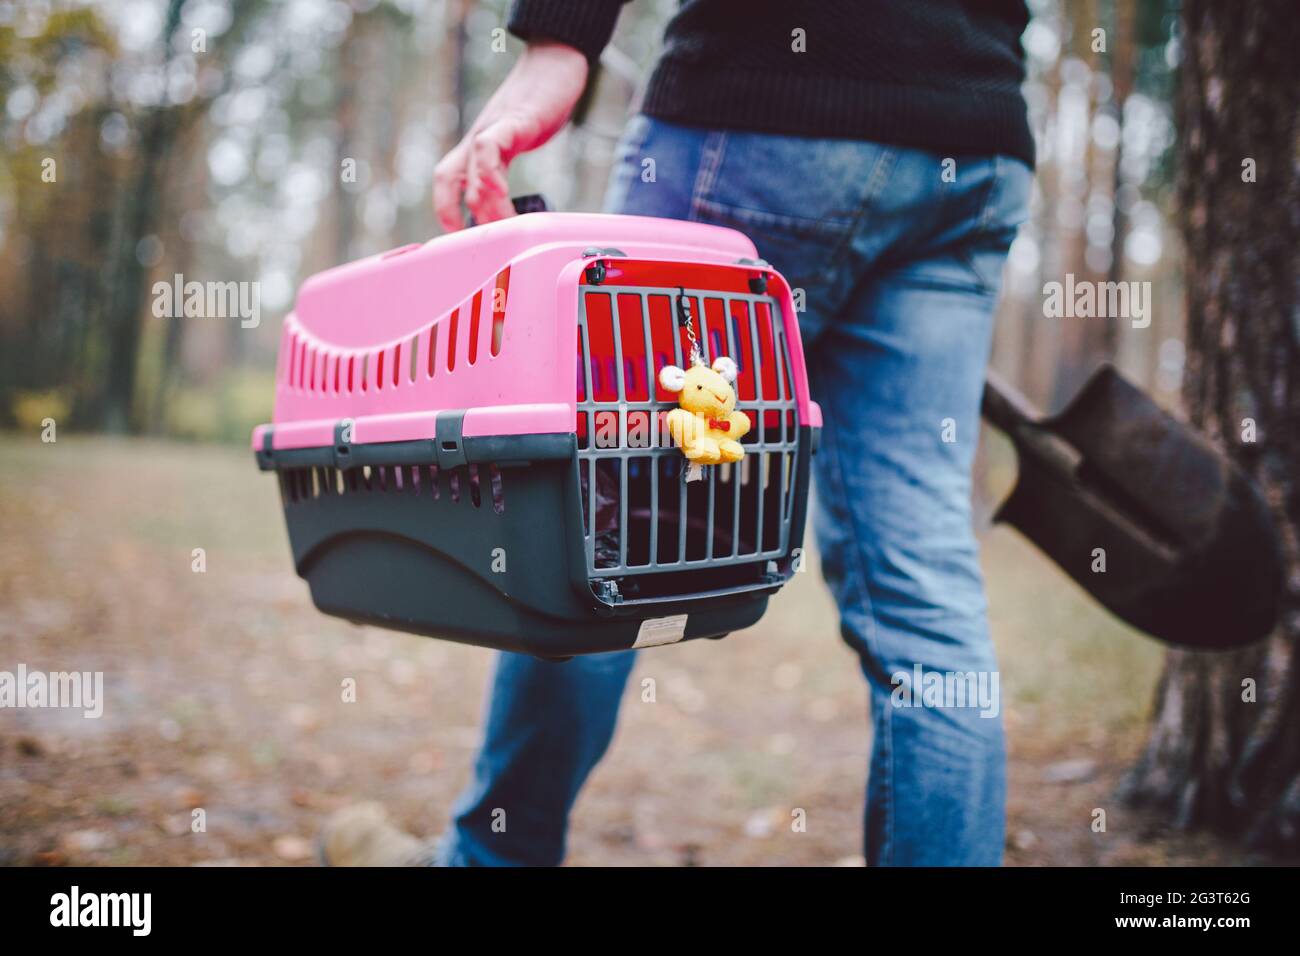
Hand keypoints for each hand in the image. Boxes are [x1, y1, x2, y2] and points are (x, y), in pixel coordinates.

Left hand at [433, 41, 587, 230]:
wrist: (555, 65)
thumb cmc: (539, 106)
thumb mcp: (517, 141)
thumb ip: (508, 165)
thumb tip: (512, 204)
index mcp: (476, 147)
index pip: (445, 179)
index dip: (445, 209)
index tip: (460, 236)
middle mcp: (477, 139)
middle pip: (457, 184)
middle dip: (475, 219)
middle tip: (496, 240)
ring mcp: (492, 129)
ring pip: (472, 174)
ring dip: (486, 206)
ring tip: (506, 225)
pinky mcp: (513, 120)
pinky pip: (489, 148)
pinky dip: (490, 173)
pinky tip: (503, 192)